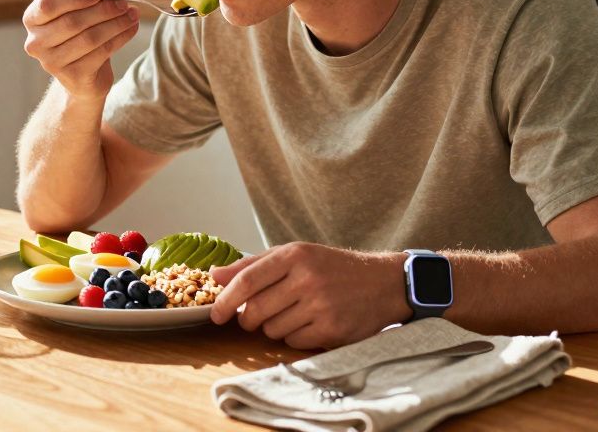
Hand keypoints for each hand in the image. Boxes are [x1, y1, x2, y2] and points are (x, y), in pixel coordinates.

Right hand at [21, 0, 138, 99]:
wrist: (82, 76)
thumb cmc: (76, 35)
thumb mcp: (73, 11)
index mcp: (32, 20)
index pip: (48, 5)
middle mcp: (36, 43)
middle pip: (72, 22)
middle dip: (103, 10)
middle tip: (124, 4)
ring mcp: (52, 62)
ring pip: (90, 38)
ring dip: (116, 24)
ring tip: (132, 15)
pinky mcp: (73, 76)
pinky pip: (101, 52)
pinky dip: (120, 38)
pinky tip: (130, 29)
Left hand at [209, 243, 411, 349]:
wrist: (383, 283)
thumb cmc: (331, 267)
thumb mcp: (295, 255)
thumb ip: (253, 265)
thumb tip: (215, 275)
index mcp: (294, 255)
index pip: (247, 281)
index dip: (225, 300)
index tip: (216, 314)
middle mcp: (307, 279)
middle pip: (255, 310)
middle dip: (247, 319)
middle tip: (253, 317)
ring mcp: (320, 306)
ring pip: (272, 330)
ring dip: (273, 327)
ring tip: (292, 313)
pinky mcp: (332, 330)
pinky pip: (293, 342)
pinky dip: (294, 337)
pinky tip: (308, 323)